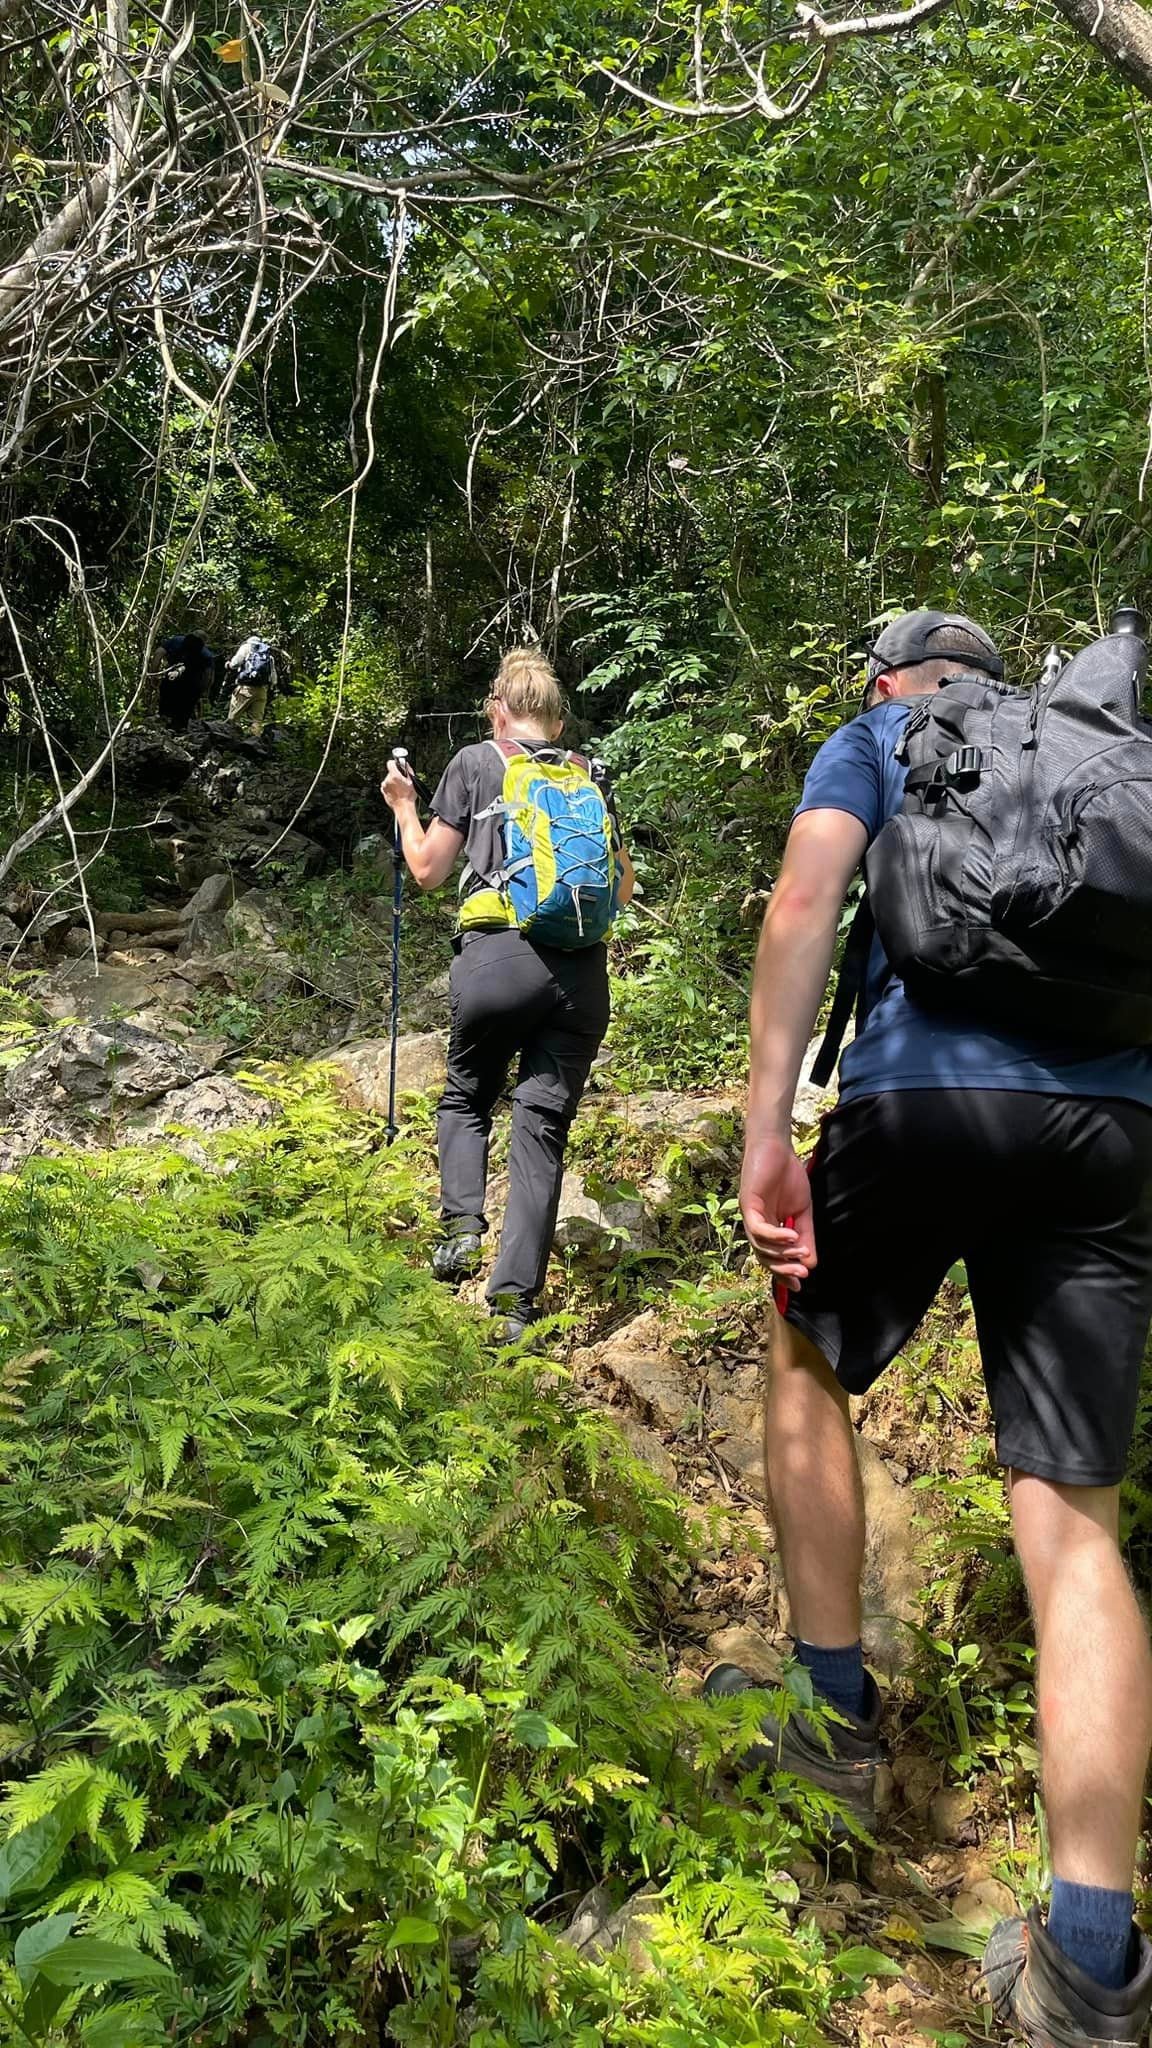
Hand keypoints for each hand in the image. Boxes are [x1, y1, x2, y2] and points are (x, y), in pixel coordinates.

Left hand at [380, 757, 415, 810]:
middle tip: (403, 781)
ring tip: (401, 788)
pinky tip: (397, 792)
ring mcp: (384, 787)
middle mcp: (387, 780)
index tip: (398, 766)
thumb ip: (408, 770)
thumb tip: (405, 765)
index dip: (395, 763)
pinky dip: (391, 788)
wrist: (404, 808)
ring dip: (393, 782)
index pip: (390, 763)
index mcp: (394, 776)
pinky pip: (387, 786)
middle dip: (396, 775)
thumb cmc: (408, 797)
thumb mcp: (412, 781)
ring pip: (389, 780)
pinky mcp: (383, 792)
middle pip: (390, 773)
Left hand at [740, 1131, 814, 1289]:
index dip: (785, 1273)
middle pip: (765, 1257)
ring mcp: (750, 1216)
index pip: (773, 1258)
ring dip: (782, 1253)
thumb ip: (806, 1235)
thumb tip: (811, 1263)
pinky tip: (792, 1236)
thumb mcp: (803, 1211)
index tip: (801, 1285)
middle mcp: (756, 1226)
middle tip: (802, 1274)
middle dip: (784, 1269)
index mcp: (768, 1229)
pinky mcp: (747, 1204)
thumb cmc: (788, 1176)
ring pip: (761, 1247)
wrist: (778, 1147)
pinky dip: (776, 1236)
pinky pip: (759, 1229)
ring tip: (801, 1252)